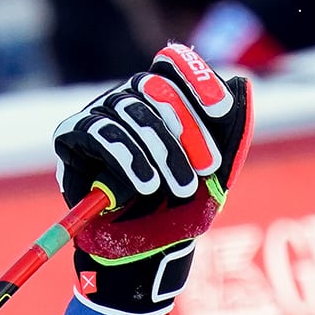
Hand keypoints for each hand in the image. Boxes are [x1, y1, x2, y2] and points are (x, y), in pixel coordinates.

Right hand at [53, 43, 252, 314]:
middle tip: (210, 168)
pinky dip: (127, 161)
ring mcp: (101, 113)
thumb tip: (241, 83)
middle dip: (188, 129)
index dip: (196, 77)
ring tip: (180, 189)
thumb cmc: (181, 207)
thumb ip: (230, 128)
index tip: (220, 106)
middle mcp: (131, 97)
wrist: (146, 250)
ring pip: (130, 112)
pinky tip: (146, 187)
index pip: (175, 64)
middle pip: (156, 88)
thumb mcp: (215, 168)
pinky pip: (99, 134)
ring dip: (162, 153)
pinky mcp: (72, 135)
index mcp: (166, 97)